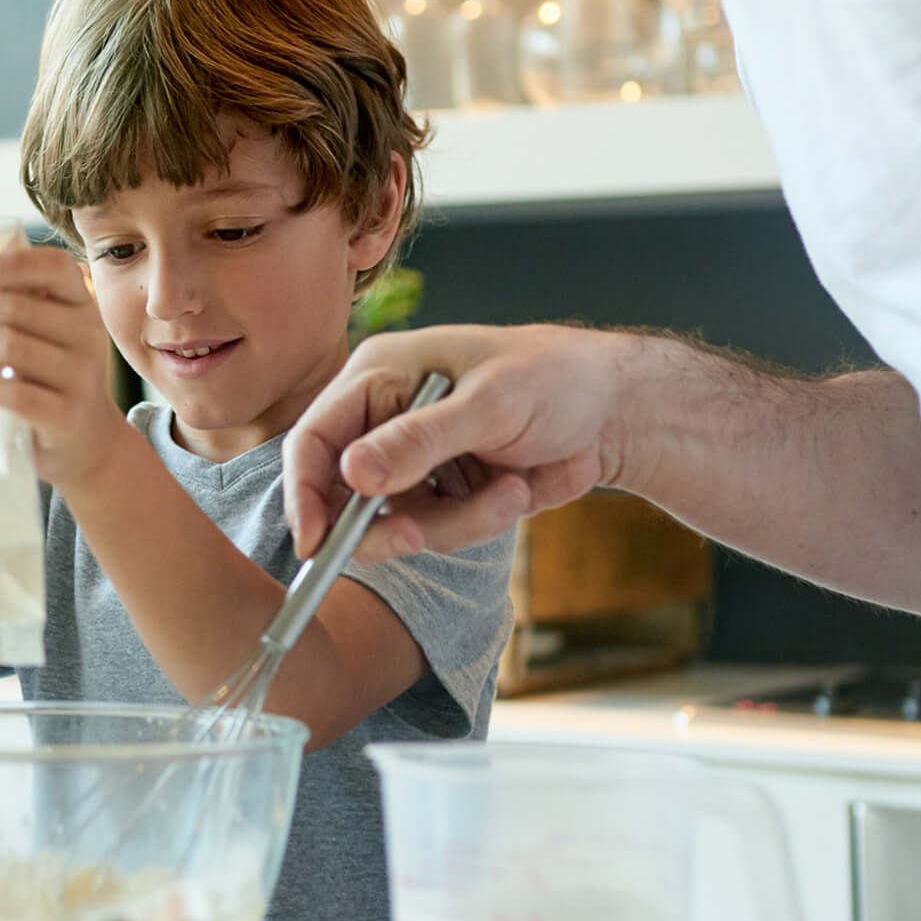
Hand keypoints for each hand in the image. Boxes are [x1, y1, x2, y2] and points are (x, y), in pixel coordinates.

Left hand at [0, 243, 129, 491]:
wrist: (85, 443)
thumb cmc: (50, 379)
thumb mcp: (46, 337)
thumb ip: (17, 308)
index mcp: (81, 305)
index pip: (56, 267)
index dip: (15, 263)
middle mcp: (87, 335)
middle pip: (18, 308)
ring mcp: (81, 377)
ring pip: (12, 348)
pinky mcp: (66, 416)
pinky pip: (19, 395)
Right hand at [282, 323, 634, 557]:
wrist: (615, 411)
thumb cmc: (553, 379)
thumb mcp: (488, 405)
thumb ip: (418, 440)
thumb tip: (351, 474)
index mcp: (379, 377)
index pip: (316, 439)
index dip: (305, 493)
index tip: (316, 543)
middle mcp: (386, 420)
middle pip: (346, 496)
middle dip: (387, 523)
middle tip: (419, 537)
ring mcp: (416, 461)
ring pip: (398, 524)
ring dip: (456, 521)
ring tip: (510, 489)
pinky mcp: (446, 493)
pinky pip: (439, 533)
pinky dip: (479, 523)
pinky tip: (518, 489)